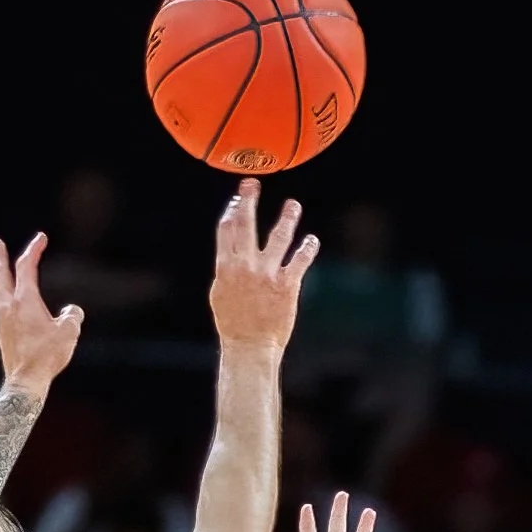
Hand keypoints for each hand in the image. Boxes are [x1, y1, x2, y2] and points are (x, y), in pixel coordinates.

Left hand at [0, 234, 82, 394]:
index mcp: (24, 300)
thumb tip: (71, 312)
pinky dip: (1, 295)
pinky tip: (4, 302)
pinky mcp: (3, 334)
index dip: (33, 249)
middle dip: (0, 256)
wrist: (25, 382)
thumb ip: (72, 316)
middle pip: (1, 274)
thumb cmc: (47, 356)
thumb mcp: (68, 332)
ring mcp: (3, 321)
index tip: (41, 238)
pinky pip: (1, 307)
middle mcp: (9, 307)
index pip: (26, 266)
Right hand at [209, 178, 319, 352]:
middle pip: (247, 224)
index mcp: (226, 268)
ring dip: (287, 217)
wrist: (250, 347)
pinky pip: (300, 259)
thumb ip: (226, 268)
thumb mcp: (220, 294)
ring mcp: (268, 274)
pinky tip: (312, 239)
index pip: (226, 230)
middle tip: (253, 183)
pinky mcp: (288, 285)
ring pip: (279, 237)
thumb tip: (231, 248)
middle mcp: (246, 266)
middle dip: (249, 200)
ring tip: (293, 205)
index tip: (237, 199)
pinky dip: (307, 247)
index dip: (232, 210)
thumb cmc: (233, 324)